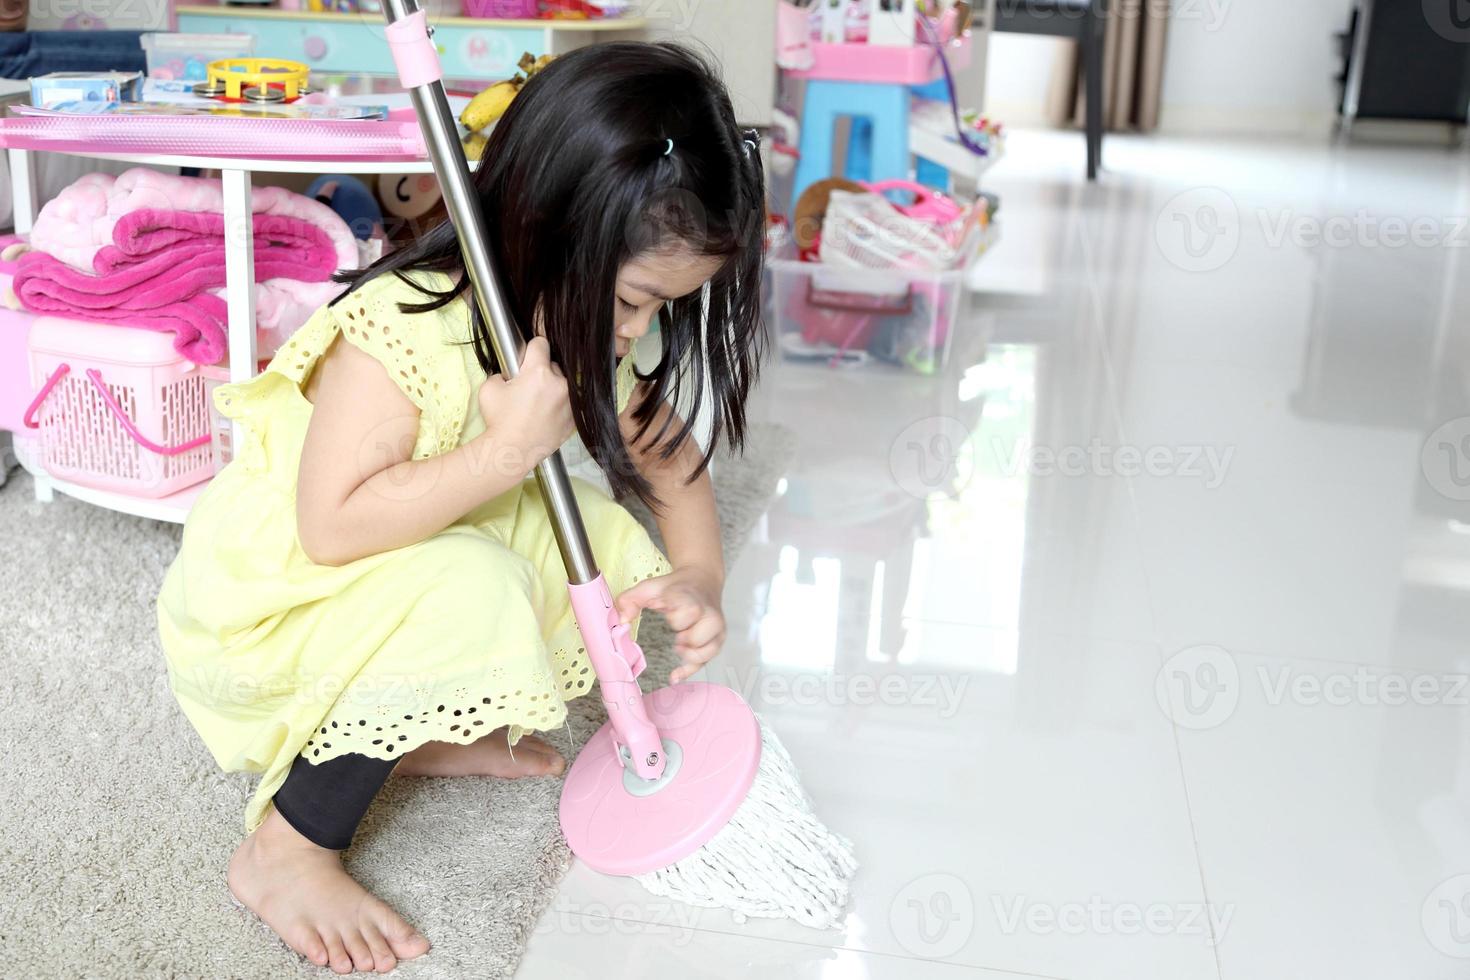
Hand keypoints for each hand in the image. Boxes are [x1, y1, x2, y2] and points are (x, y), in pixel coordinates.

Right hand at [476, 337, 573, 471]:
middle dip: (541, 372)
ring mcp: (570, 402)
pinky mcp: (574, 418)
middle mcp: (559, 384)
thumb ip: (502, 373)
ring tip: (538, 403)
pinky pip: (569, 403)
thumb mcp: (489, 388)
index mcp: (538, 372)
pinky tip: (547, 414)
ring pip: (563, 384)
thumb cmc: (499, 420)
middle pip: (553, 365)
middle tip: (528, 387)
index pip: (541, 343)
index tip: (528, 356)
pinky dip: (560, 405)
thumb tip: (510, 374)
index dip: (531, 349)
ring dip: (553, 388)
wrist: (512, 451)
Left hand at [615, 566, 725, 684]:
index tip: (667, 615)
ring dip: (689, 655)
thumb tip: (622, 621)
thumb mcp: (650, 587)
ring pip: (708, 651)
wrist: (701, 581)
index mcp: (690, 598)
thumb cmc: (676, 588)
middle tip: (675, 634)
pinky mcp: (717, 640)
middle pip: (699, 635)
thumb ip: (630, 600)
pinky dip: (690, 670)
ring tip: (678, 646)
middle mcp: (708, 613)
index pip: (690, 610)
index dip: (676, 618)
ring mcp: (715, 628)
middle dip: (683, 638)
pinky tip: (675, 674)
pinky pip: (706, 661)